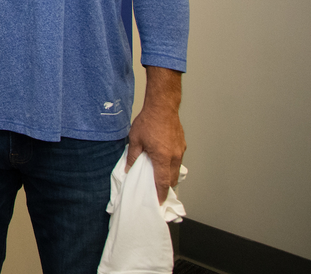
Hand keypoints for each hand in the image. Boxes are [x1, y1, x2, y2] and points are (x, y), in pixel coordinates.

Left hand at [126, 66, 184, 202]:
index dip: (160, 195)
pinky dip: (172, 166)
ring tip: (159, 179)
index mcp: (162, 158)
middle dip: (165, 188)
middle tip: (157, 193)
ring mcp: (180, 151)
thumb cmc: (148, 122)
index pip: (162, 183)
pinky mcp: (182, 145)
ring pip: (176, 171)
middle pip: (172, 179)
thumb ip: (132, 157)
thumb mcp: (134, 140)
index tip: (157, 203)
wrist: (163, 106)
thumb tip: (128, 170)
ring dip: (169, 176)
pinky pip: (178, 161)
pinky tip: (163, 163)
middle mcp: (174, 157)